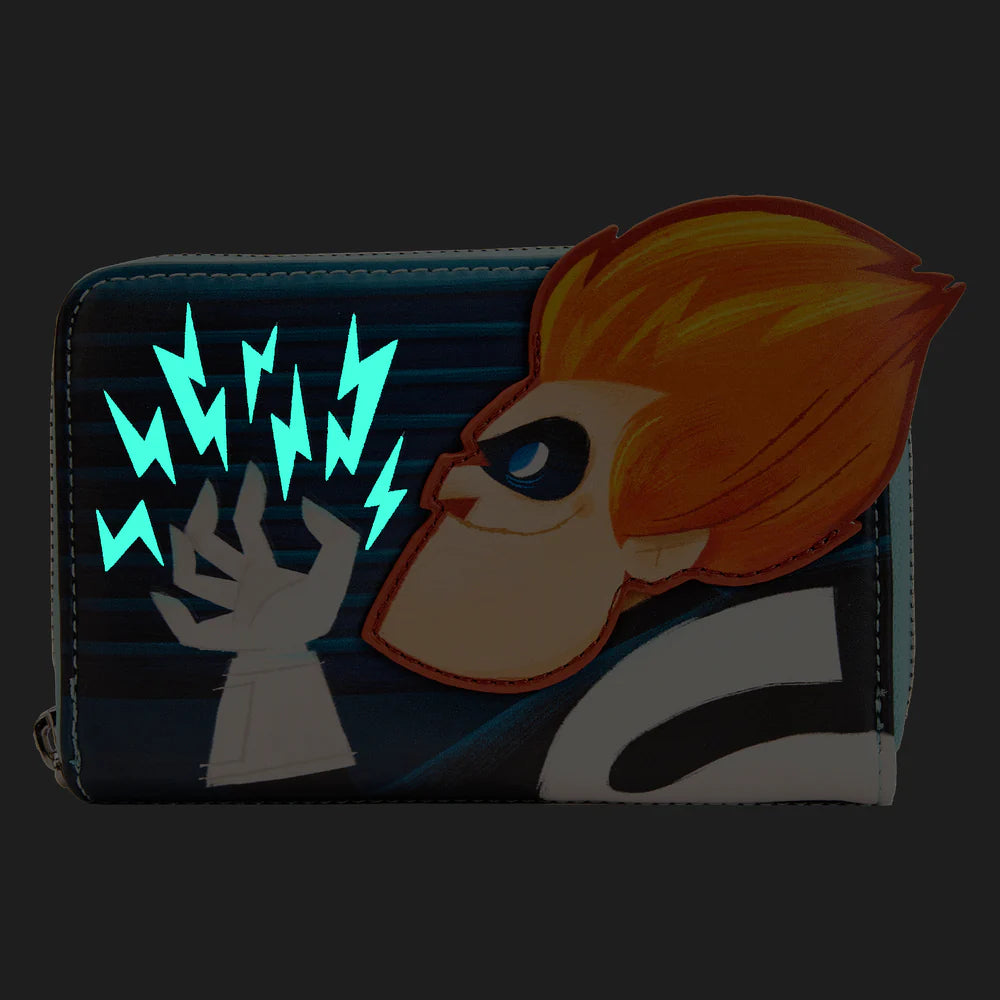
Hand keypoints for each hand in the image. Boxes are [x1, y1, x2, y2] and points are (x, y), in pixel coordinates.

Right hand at [152, 463, 358, 652]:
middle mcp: (243, 584)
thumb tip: (305, 504)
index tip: (252, 473)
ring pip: (193, 579)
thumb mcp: (339, 565)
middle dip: (204, 517)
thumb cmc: (324, 610)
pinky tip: (163, 596)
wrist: (316, 649)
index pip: (246, 526)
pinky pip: (187, 631)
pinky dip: (171, 617)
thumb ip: (337, 534)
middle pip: (212, 545)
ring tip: (177, 530)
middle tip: (208, 490)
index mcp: (263, 566)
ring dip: (181, 555)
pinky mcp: (221, 638)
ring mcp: (230, 609)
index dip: (248, 501)